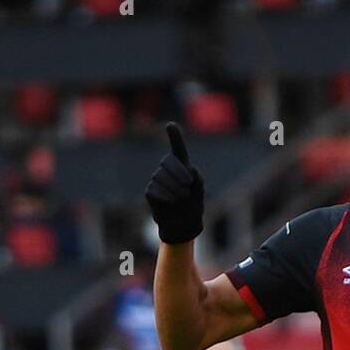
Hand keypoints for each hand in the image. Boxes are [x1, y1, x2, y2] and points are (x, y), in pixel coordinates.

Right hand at [145, 122, 203, 243]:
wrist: (184, 224)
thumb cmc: (193, 205)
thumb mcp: (199, 191)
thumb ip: (198, 178)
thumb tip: (191, 169)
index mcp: (181, 166)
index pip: (177, 148)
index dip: (174, 137)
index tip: (171, 126)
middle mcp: (167, 170)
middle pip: (168, 162)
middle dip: (180, 173)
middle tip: (188, 187)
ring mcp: (156, 179)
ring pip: (161, 177)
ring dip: (175, 189)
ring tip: (181, 198)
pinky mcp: (150, 192)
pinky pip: (155, 189)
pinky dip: (166, 196)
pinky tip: (171, 202)